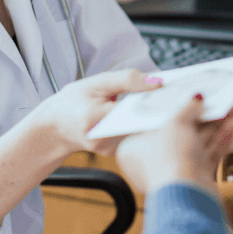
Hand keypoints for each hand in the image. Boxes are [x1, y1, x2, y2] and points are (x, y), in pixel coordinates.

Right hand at [32, 69, 162, 154]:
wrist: (54, 128)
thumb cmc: (73, 102)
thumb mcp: (95, 82)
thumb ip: (125, 80)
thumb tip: (156, 81)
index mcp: (94, 118)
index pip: (133, 109)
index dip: (156, 100)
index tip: (175, 91)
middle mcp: (102, 138)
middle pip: (141, 122)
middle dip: (159, 108)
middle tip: (178, 94)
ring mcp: (109, 149)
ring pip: (141, 130)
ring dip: (154, 115)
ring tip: (167, 100)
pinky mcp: (115, 153)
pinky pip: (136, 136)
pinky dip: (145, 123)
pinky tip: (153, 112)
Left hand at [115, 96, 232, 194]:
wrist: (188, 196)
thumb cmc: (169, 161)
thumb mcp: (176, 123)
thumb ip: (187, 108)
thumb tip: (195, 98)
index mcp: (134, 148)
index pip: (153, 122)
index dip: (170, 107)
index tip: (184, 96)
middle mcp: (153, 161)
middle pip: (178, 131)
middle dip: (198, 115)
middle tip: (211, 100)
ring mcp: (175, 171)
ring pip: (196, 142)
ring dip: (214, 125)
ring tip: (229, 109)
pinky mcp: (194, 179)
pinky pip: (207, 155)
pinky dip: (219, 140)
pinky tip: (232, 126)